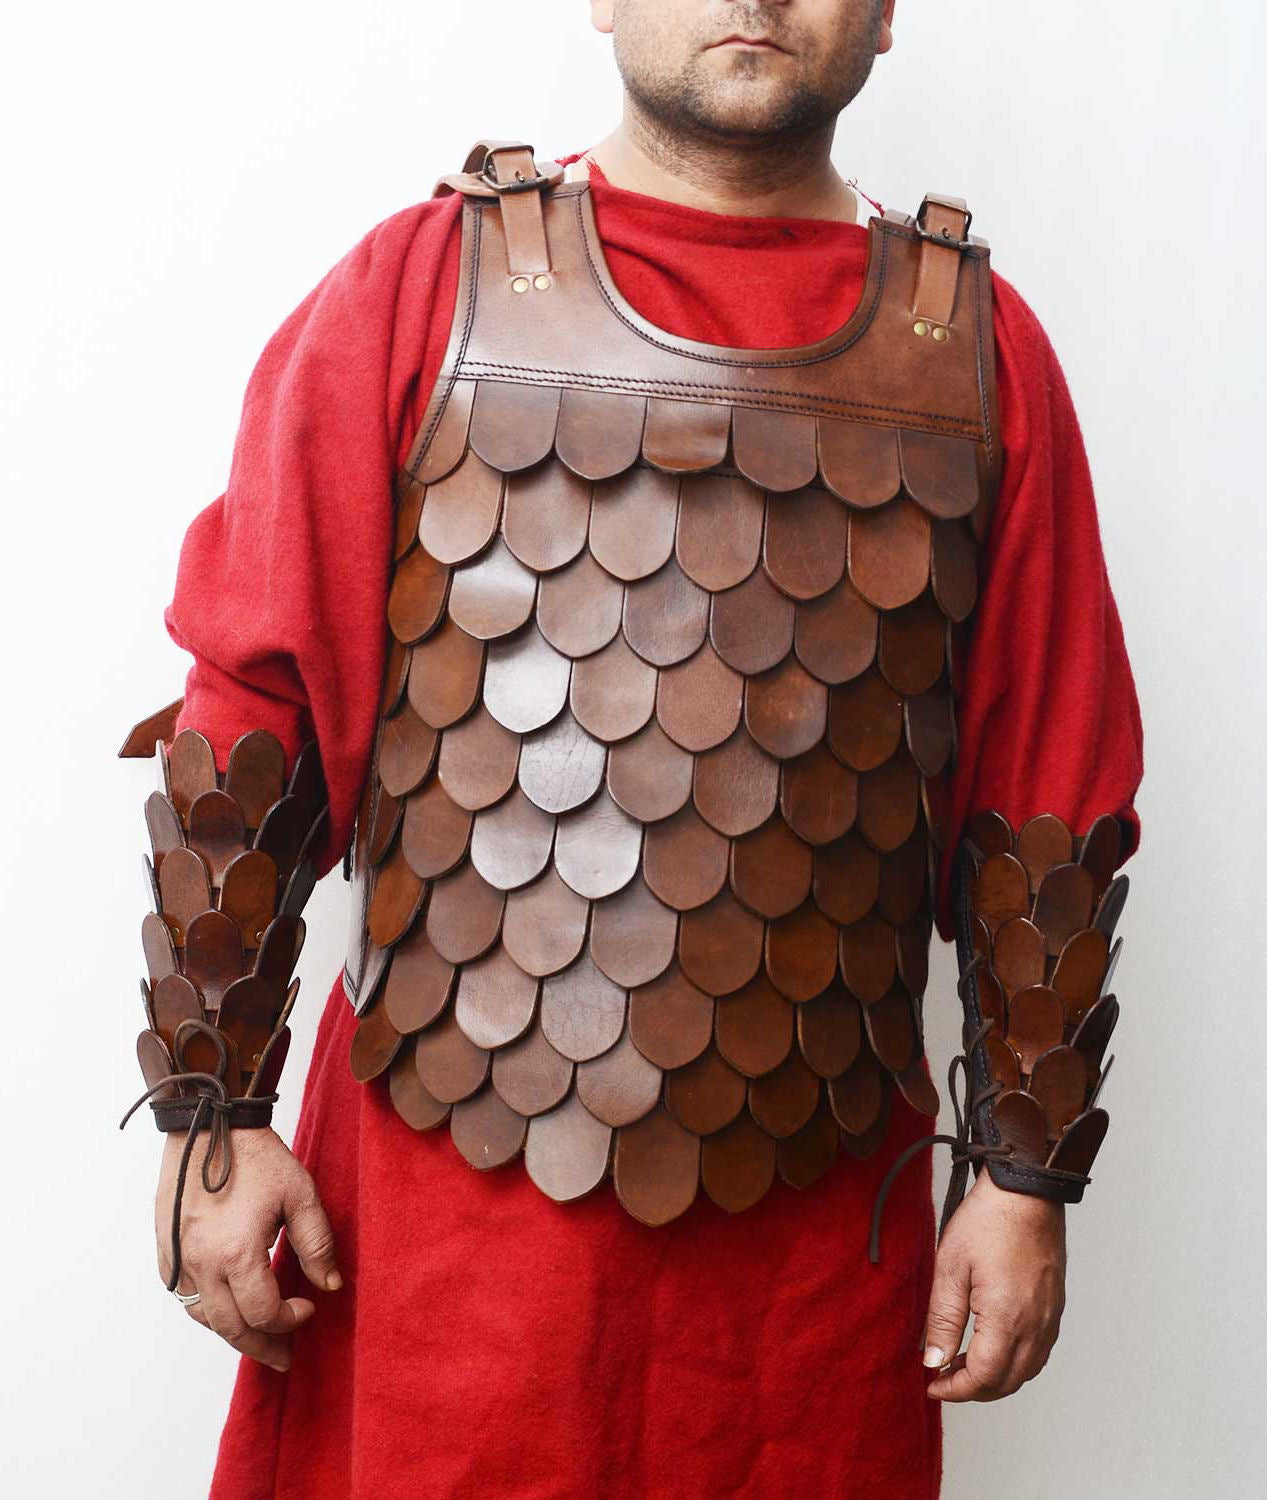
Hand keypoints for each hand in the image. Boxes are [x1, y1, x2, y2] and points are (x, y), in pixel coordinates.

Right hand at [156, 1127, 341, 1372]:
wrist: (207, 1123)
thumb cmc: (255, 1155)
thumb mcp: (300, 1193)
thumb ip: (317, 1243)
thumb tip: (330, 1285)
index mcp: (236, 1255)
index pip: (264, 1314)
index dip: (290, 1320)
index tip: (309, 1307)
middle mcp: (202, 1265)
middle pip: (231, 1328)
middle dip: (261, 1346)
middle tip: (282, 1358)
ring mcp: (178, 1260)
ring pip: (204, 1318)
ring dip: (232, 1334)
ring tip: (257, 1340)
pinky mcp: (165, 1251)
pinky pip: (185, 1297)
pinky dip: (206, 1312)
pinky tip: (225, 1310)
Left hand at [921, 1168, 1065, 1401]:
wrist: (1026, 1191)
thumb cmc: (987, 1221)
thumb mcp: (950, 1268)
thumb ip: (942, 1319)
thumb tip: (933, 1360)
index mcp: (1007, 1319)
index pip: (983, 1377)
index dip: (955, 1389)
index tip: (932, 1384)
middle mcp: (1036, 1326)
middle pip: (1007, 1382)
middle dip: (972, 1388)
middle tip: (942, 1375)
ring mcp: (1050, 1318)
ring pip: (1026, 1371)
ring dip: (994, 1378)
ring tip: (962, 1362)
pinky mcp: (1055, 1307)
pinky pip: (1038, 1352)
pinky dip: (1015, 1362)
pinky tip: (992, 1346)